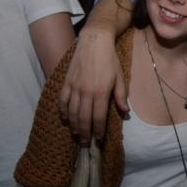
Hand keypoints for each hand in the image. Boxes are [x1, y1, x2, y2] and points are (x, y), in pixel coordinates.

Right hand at [58, 28, 126, 142]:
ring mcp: (74, 87)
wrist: (94, 42)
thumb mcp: (120, 77)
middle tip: (86, 143)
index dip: (98, 131)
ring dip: (74, 126)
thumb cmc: (110, 60)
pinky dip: (62, 112)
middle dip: (85, 133)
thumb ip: (120, 96)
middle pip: (83, 118)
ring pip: (72, 112)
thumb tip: (124, 112)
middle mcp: (86, 92)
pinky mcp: (66, 82)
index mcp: (101, 92)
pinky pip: (62, 101)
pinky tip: (65, 119)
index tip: (98, 140)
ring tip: (77, 135)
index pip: (98, 117)